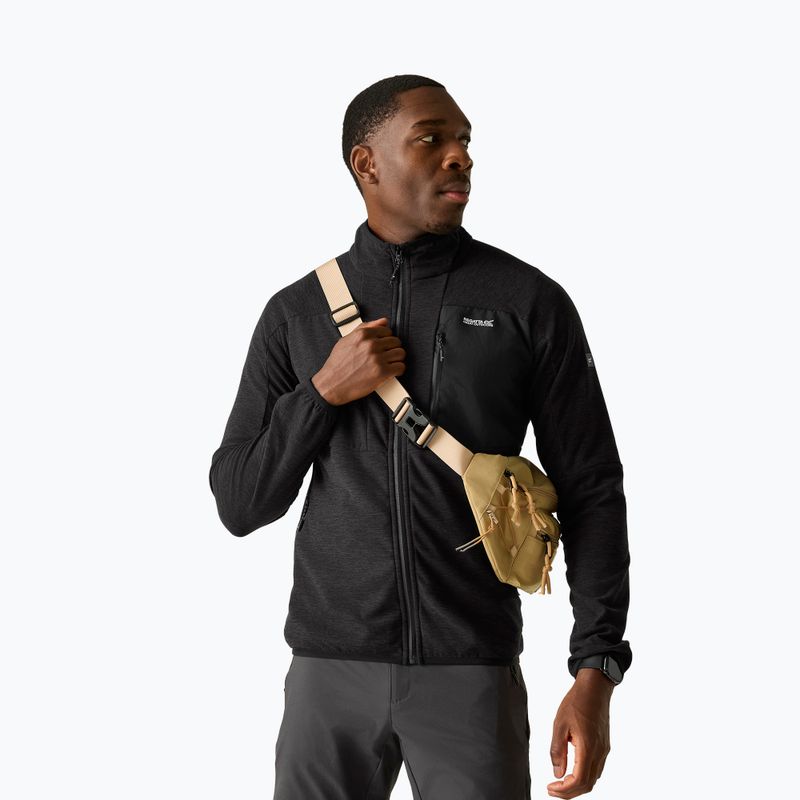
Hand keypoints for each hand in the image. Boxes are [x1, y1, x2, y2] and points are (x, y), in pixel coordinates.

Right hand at [311, 317, 405, 405]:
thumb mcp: (346, 340)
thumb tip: (383, 321)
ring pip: (400, 353)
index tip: (384, 345)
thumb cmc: (337, 364)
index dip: (386, 338)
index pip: (387, 330)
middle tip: (386, 355)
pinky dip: (398, 370)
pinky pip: (400, 367)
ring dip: (397, 359)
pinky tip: (391, 371)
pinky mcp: (382, 372)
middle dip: (392, 348)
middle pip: (396, 341)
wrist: (331, 384)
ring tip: (389, 363)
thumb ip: (365, 328)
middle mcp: (371, 345)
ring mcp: (377, 358)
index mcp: (363, 335)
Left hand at [547, 668, 614, 797]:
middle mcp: (599, 752)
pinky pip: (596, 769)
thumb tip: (557, 773)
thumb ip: (557, 751)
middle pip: (588, 784)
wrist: (595, 689)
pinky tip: (572, 771)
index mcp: (588, 747)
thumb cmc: (576, 702)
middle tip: (553, 789)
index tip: (550, 787)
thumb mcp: (559, 725)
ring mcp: (604, 750)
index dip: (564, 789)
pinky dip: (584, 776)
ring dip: (577, 786)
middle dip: (569, 792)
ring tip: (560, 783)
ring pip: (593, 778)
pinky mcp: (604, 746)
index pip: (579, 780)